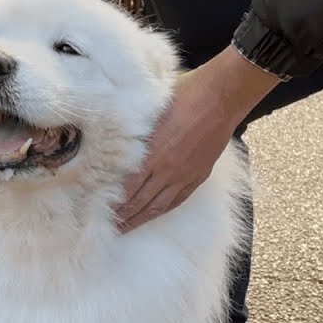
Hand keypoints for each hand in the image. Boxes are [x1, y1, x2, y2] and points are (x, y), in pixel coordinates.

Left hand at [115, 44, 279, 232]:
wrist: (221, 97)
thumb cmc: (185, 94)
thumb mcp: (152, 109)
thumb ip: (137, 128)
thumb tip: (119, 134)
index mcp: (152, 153)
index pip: (127, 188)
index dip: (114, 202)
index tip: (101, 210)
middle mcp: (167, 170)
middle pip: (140, 202)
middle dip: (124, 217)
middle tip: (110, 228)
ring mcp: (184, 175)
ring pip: (158, 205)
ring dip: (141, 219)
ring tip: (127, 228)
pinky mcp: (199, 175)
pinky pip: (178, 199)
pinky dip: (163, 210)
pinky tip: (154, 214)